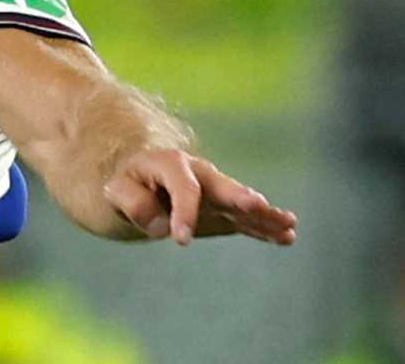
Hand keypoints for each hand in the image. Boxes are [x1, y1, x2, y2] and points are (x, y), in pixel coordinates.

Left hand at [103, 149, 297, 245]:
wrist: (139, 181)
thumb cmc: (127, 183)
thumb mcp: (116, 190)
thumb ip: (132, 203)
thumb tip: (161, 225)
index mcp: (171, 164)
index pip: (183, 189)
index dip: (184, 213)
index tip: (180, 239)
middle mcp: (200, 174)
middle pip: (223, 186)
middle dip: (239, 197)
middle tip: (258, 205)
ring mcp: (216, 192)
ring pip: (242, 204)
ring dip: (264, 214)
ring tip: (288, 224)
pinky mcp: (224, 211)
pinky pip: (247, 220)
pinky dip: (265, 227)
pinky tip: (287, 236)